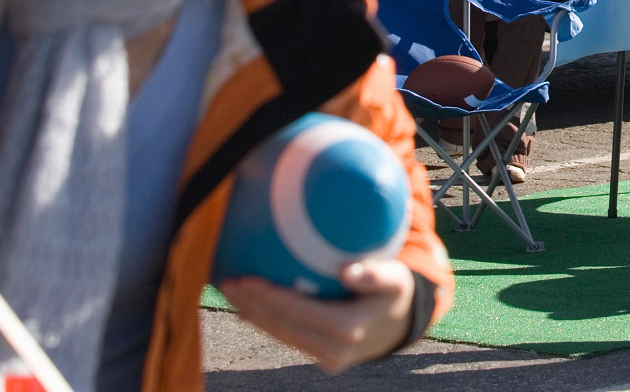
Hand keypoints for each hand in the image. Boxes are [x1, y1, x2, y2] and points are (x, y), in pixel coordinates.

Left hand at [221, 258, 417, 372]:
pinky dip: (267, 321)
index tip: (244, 277)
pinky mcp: (322, 359)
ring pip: (281, 335)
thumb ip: (375, 275)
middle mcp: (334, 350)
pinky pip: (289, 338)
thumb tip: (346, 270)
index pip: (297, 312)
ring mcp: (327, 359)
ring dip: (252, 315)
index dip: (267, 296)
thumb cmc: (397, 292)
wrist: (403, 326)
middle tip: (227, 282)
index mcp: (348, 330)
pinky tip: (248, 307)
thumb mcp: (396, 279)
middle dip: (250, 306)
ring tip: (230, 292)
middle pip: (281, 327)